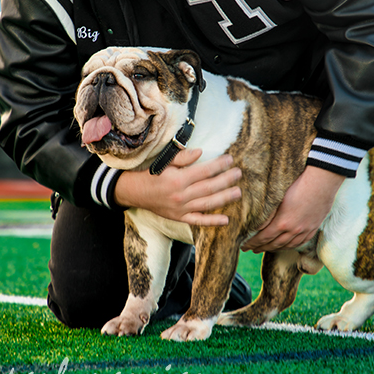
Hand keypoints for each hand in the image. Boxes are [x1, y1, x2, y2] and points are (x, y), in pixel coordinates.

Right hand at [114, 148, 241, 225]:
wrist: (135, 192)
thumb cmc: (151, 174)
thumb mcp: (164, 162)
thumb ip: (183, 157)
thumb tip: (200, 152)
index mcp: (178, 179)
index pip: (204, 171)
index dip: (219, 165)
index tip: (230, 160)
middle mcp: (181, 195)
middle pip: (209, 187)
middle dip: (226, 180)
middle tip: (239, 174)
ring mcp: (181, 209)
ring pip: (207, 204)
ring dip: (224, 198)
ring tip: (238, 192)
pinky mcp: (179, 218)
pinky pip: (198, 221)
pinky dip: (212, 221)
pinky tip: (226, 219)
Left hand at [241, 166, 344, 251]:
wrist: (322, 181)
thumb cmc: (297, 183)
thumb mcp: (277, 196)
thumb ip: (267, 211)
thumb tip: (255, 221)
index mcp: (282, 222)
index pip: (263, 237)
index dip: (252, 243)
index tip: (244, 245)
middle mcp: (293, 230)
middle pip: (273, 244)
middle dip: (260, 247)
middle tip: (251, 249)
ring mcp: (304, 230)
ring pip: (287, 245)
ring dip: (274, 248)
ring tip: (265, 249)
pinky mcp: (313, 228)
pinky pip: (300, 243)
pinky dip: (290, 246)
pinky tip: (285, 246)